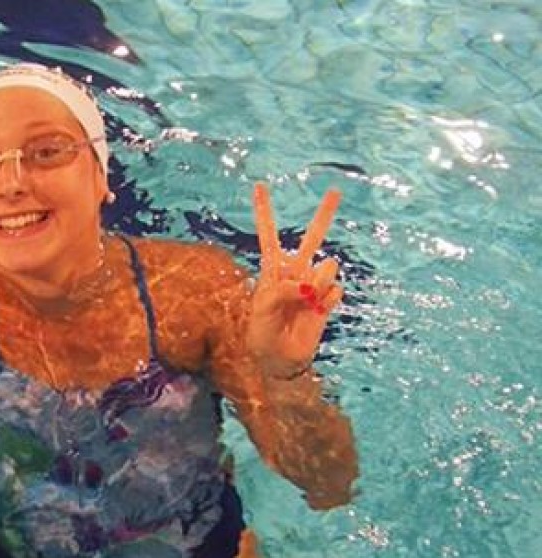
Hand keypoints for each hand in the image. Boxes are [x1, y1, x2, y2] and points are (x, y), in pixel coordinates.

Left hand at [247, 183, 342, 379]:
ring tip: (306, 301)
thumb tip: (306, 283)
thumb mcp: (262, 312)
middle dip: (324, 215)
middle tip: (336, 190)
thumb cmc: (262, 335)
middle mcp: (294, 272)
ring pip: (327, 266)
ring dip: (317, 283)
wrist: (280, 360)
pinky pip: (334, 291)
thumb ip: (280, 292)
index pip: (268, 235)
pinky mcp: (327, 300)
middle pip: (311, 238)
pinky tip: (316, 312)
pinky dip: (325, 302)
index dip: (264, 211)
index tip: (259, 185)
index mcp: (272, 270)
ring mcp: (313, 285)